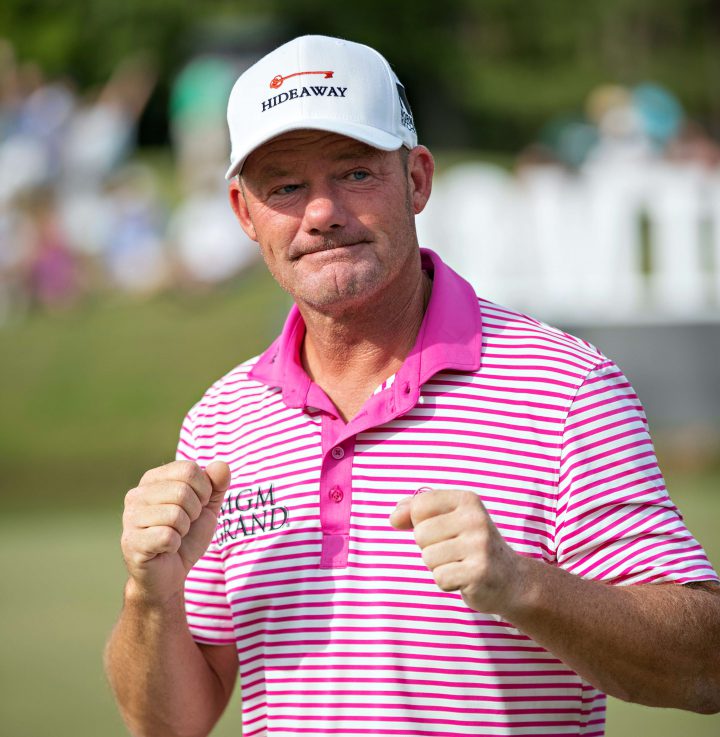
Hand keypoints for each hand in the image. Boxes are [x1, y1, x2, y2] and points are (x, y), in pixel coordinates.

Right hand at [121, 460, 230, 603]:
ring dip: (184, 530)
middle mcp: (136, 494)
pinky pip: (167, 536)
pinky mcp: (131, 542)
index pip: (189, 469)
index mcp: (154, 479)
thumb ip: (217, 484)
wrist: (171, 574)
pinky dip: (175, 545)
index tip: (197, 506)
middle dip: (194, 512)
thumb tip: (222, 466)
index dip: (204, 490)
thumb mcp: (208, 507)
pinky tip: (166, 548)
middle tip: (185, 525)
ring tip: (174, 535)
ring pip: (175, 514)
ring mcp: (130, 518)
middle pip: (182, 491)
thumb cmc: (187, 536)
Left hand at [389, 488, 525, 615]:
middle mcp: (475, 518)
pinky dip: (447, 582)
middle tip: (454, 552)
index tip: (441, 531)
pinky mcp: (479, 572)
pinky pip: (439, 578)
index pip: (419, 505)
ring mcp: (479, 545)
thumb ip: (416, 512)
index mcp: (466, 499)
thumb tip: (393, 517)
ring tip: (460, 564)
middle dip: (430, 548)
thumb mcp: (447, 520)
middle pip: (420, 533)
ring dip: (438, 566)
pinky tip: (465, 578)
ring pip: (428, 557)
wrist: (511, 580)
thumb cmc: (470, 546)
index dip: (420, 523)